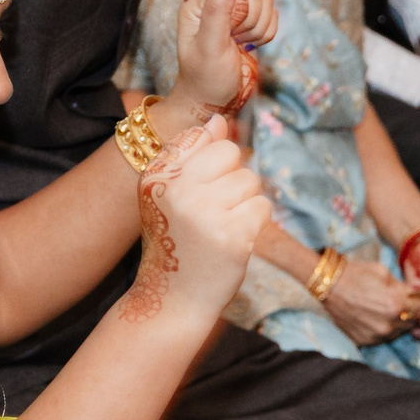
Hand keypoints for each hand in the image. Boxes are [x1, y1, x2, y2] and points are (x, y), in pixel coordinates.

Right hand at [123, 115, 272, 321]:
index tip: (201, 189)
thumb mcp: (170, 195)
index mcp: (157, 174)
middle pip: (231, 152)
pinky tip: (233, 241)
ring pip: (250, 180)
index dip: (211, 161)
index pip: (200, 136)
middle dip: (232, 179)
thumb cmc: (175, 243)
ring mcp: (205, 211)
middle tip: (214, 211)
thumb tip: (220, 119)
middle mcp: (177, 188)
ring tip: (221, 228)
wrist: (172, 300)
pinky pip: (262, 206)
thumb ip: (192, 156)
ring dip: (245, 204)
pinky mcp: (232, 235)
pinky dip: (254, 224)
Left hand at [171, 0, 263, 110]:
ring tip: (240, 44)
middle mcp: (216, 1)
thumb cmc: (205, 78)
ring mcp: (235, 10)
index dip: (240, 7)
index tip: (232, 31)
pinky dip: (266, 33)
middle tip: (236, 40)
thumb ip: (216, 12)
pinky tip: (249, 45)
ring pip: (266, 0)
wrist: (214, 100)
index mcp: (198, 3)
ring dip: (259, 28)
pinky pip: (272, 14)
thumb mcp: (209, 47)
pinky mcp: (250, 21)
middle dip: (251, 19)